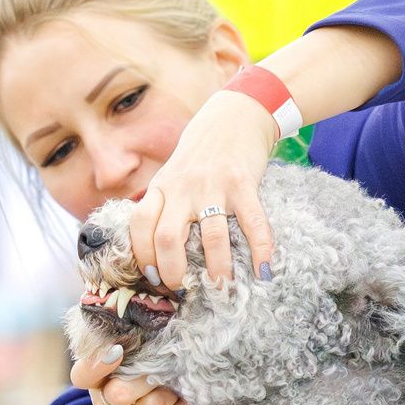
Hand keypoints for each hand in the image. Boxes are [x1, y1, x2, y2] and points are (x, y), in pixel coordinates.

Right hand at [72, 345, 196, 404]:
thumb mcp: (134, 371)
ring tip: (175, 390)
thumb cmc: (144, 392)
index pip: (83, 375)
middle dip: (152, 377)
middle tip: (165, 372)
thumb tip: (155, 342)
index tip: (118, 352)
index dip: (96, 364)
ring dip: (173, 394)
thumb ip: (136, 356)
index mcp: (96, 381)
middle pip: (122, 392)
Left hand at [133, 87, 279, 294]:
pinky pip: (253, 224)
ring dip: (217, 270)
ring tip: (222, 288)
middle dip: (173, 271)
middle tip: (183, 288)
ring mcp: (214, 186)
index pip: (140, 226)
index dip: (143, 256)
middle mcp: (183, 188)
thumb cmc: (200, 155)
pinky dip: (260, 250)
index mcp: (161, 187)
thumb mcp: (171, 175)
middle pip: (167, 237)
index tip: (154, 277)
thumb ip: (162, 206)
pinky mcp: (243, 183)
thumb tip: (155, 252)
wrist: (234, 116)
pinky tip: (264, 271)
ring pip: (211, 237)